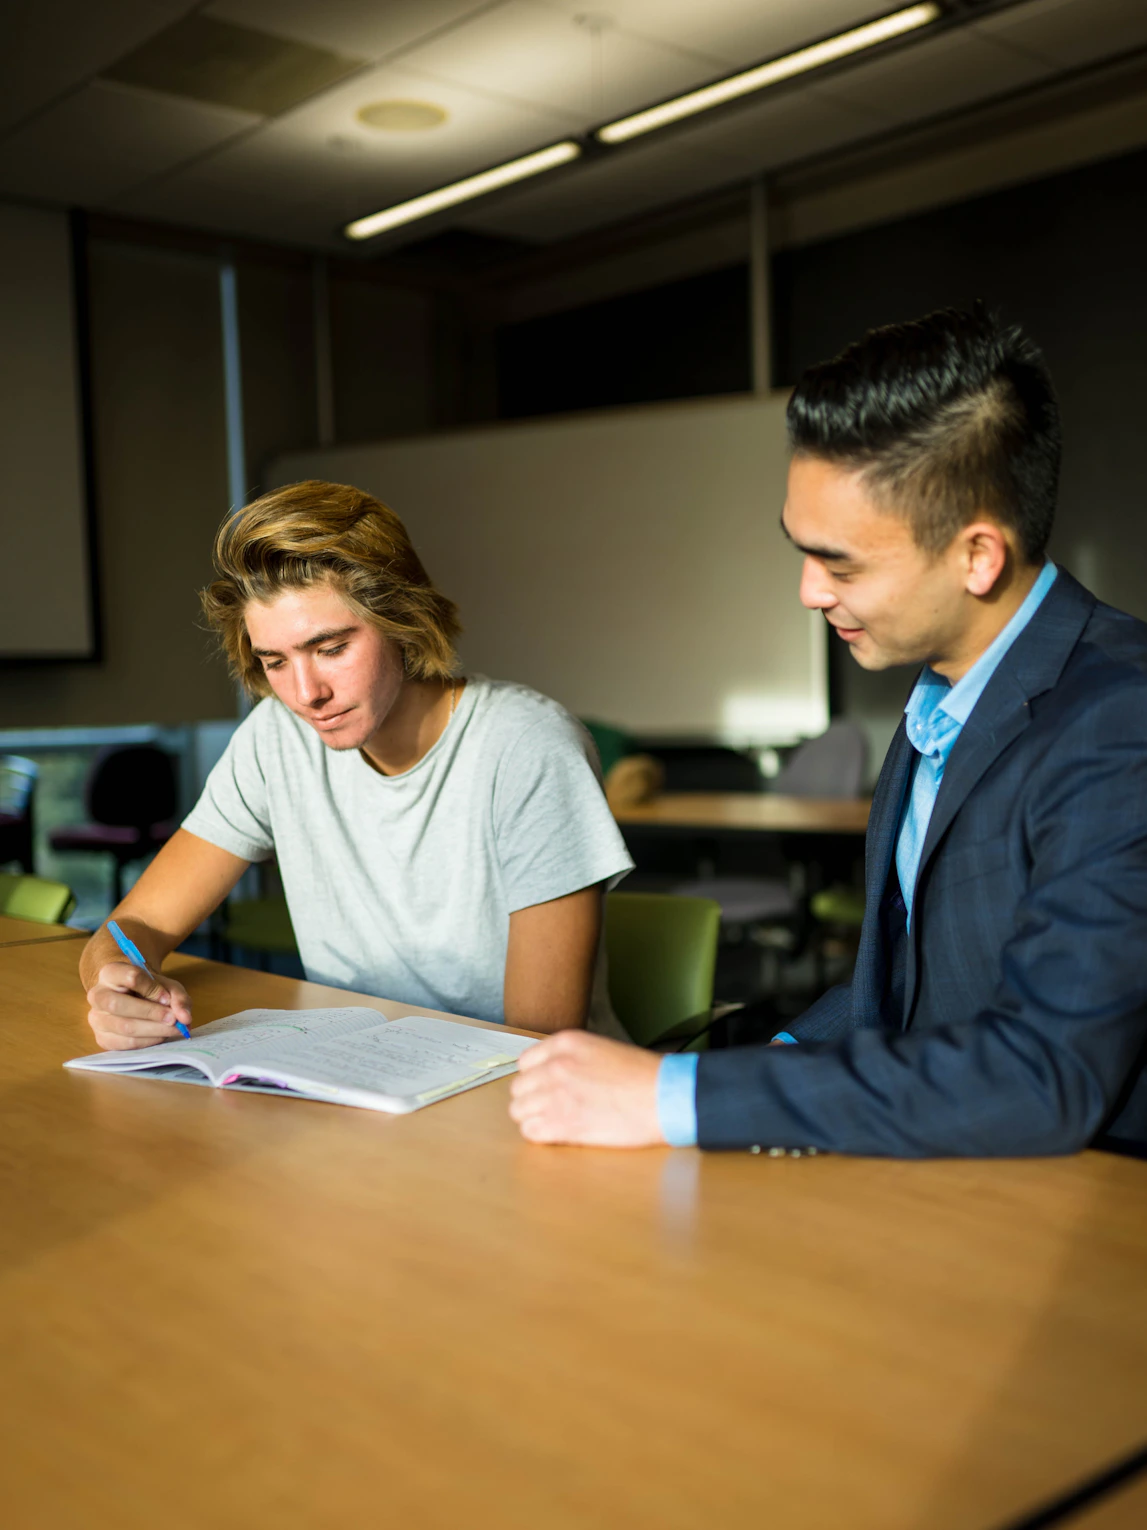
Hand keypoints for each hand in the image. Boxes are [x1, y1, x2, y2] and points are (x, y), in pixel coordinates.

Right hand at [86, 963, 192, 1051]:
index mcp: (110, 973)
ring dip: (154, 1030)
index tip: (167, 997)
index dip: (152, 988)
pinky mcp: (102, 1038)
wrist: (133, 998)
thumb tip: (184, 1018)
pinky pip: (125, 1044)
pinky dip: (148, 1041)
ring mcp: (96, 1018)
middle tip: (174, 1019)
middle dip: (151, 1013)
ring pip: (123, 1027)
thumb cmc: (150, 989)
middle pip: (118, 1005)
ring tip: (173, 1029)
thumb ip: (178, 998)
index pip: (130, 977)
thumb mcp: (167, 986)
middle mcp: (97, 995)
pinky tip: (160, 1036)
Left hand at [509, 1030, 664, 1146]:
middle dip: (533, 1099)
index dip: (536, 1078)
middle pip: (519, 1088)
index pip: (525, 1062)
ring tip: (556, 1121)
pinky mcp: (561, 1124)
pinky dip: (540, 1135)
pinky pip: (530, 1132)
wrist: (663, 1096)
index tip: (546, 1087)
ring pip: (519, 1111)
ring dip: (534, 1118)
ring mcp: (554, 1095)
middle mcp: (554, 1067)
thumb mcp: (601, 1049)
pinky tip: (558, 1133)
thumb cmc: (642, 1075)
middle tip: (552, 1107)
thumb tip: (552, 1075)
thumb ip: (571, 1058)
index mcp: (564, 1044)